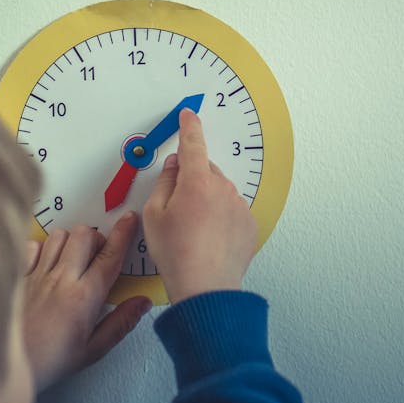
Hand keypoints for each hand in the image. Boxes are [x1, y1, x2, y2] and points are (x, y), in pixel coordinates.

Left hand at [21, 213, 151, 391]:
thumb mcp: (92, 351)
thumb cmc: (50, 362)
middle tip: (98, 256)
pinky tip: (46, 264)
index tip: (130, 218)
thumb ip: (121, 323)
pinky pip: (33, 245)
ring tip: (72, 259)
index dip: (123, 233)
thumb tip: (143, 302)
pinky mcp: (18, 275)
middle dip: (97, 238)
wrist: (4, 365)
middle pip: (85, 234)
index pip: (110, 255)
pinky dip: (42, 248)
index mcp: (84, 297)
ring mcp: (36, 274)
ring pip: (59, 235)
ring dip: (71, 241)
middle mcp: (61, 278)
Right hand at [142, 109, 257, 303]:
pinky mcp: (249, 223)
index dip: (190, 126)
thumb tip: (174, 166)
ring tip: (193, 230)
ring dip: (207, 200)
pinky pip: (232, 209)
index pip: (193, 143)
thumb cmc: (177, 254)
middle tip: (177, 208)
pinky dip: (221, 216)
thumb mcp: (154, 215)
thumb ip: (164, 183)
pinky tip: (209, 237)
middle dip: (192, 180)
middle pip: (204, 170)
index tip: (189, 115)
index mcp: (196, 182)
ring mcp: (239, 205)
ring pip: (219, 190)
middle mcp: (222, 188)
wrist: (205, 287)